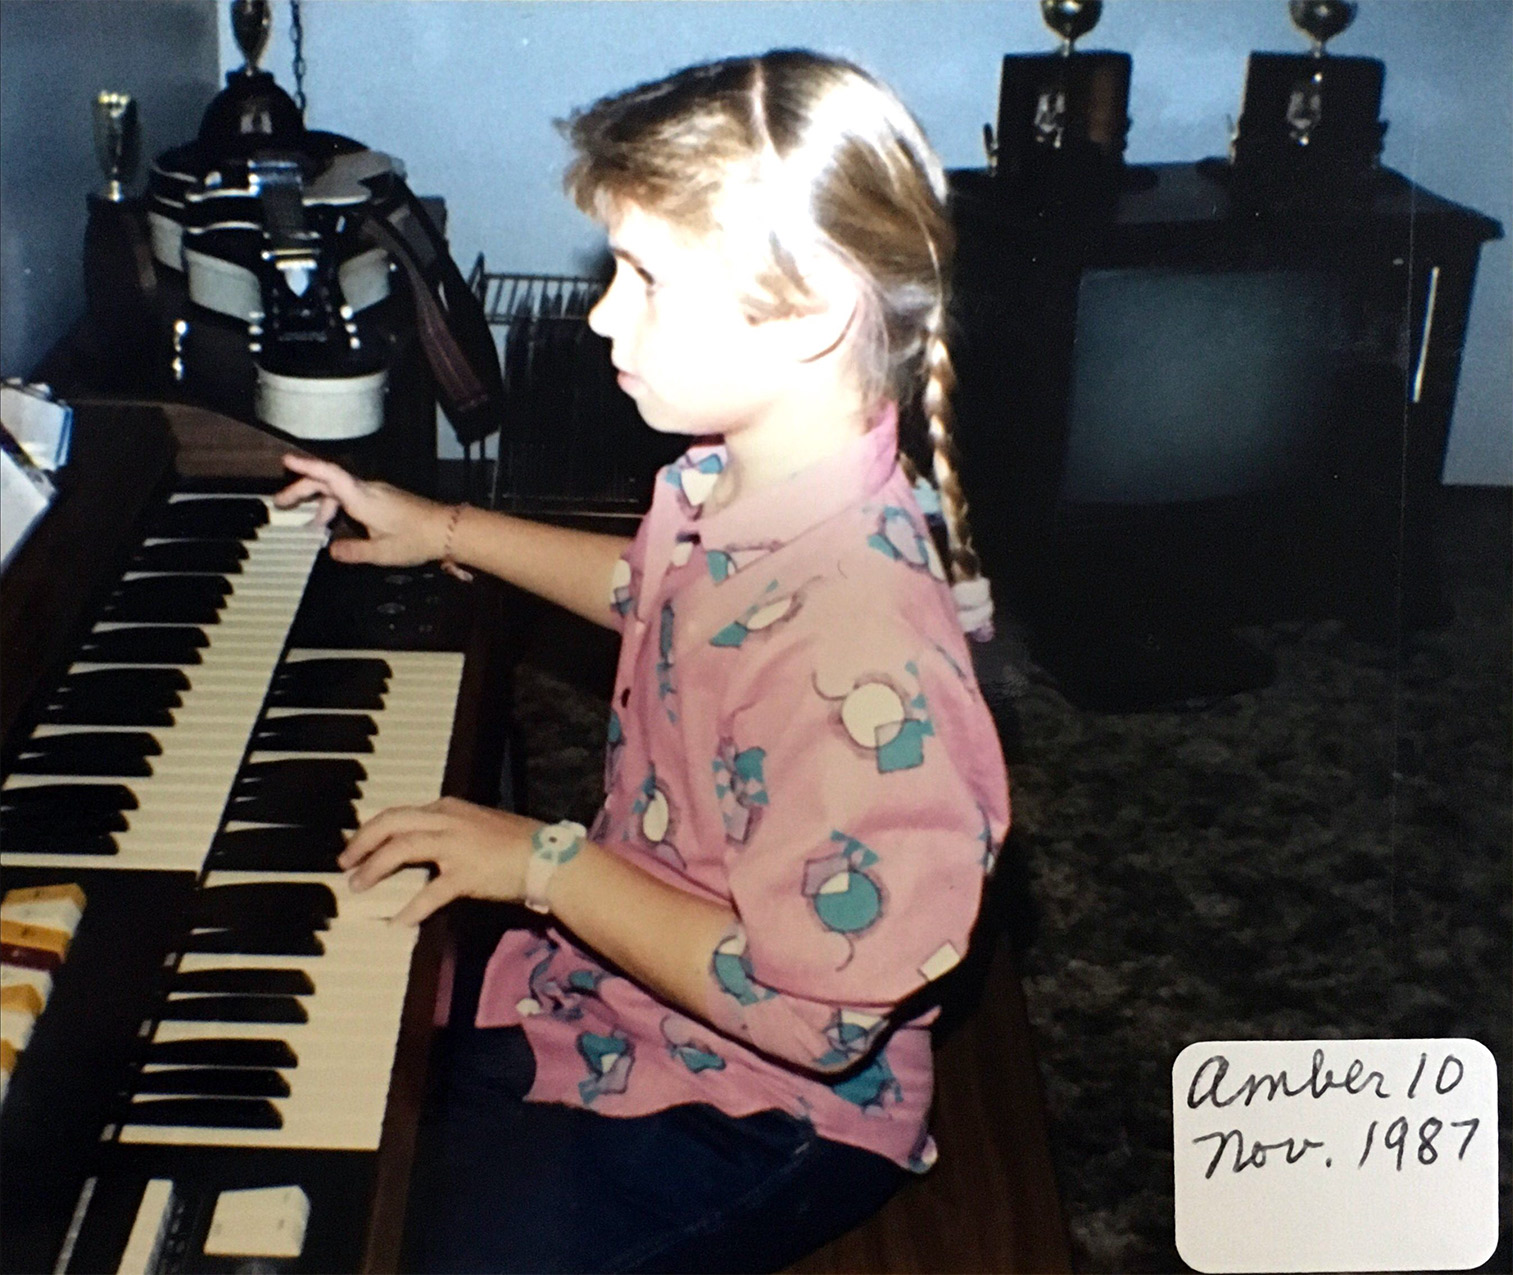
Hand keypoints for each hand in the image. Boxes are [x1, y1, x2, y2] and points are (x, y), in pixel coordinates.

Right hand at [274, 453, 450, 567]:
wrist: (448, 530)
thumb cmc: (417, 539)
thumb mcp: (381, 552)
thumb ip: (353, 551)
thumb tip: (331, 551)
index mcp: (362, 498)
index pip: (329, 475)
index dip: (306, 466)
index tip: (286, 461)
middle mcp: (368, 490)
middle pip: (328, 481)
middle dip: (302, 490)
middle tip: (282, 504)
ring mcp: (377, 492)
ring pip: (340, 491)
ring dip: (322, 505)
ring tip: (313, 527)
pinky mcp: (384, 499)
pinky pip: (353, 496)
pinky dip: (339, 507)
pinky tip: (338, 525)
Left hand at [339, 796, 544, 925]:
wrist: (549, 857)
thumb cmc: (519, 843)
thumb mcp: (478, 825)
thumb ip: (451, 830)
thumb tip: (423, 847)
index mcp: (449, 807)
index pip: (401, 812)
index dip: (372, 829)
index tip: (358, 845)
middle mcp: (449, 820)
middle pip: (392, 822)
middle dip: (362, 841)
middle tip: (344, 862)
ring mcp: (456, 845)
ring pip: (402, 847)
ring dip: (374, 866)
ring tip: (357, 885)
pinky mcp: (466, 873)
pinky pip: (430, 892)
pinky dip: (410, 908)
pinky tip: (397, 923)